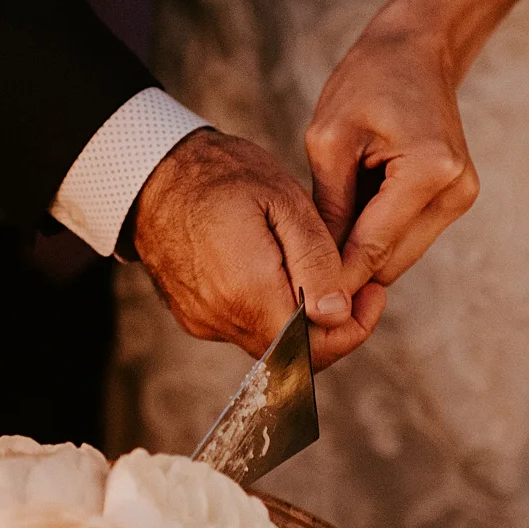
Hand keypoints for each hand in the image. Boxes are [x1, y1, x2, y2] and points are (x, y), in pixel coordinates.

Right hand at [132, 129, 386, 368]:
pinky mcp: (195, 317)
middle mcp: (222, 318)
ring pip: (273, 344)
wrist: (155, 173)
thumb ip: (315, 262)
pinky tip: (282, 274)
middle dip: (334, 327)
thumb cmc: (223, 176)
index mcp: (247, 292)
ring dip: (304, 321)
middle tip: (359, 287)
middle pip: (296, 354)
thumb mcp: (284, 203)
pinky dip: (273, 313)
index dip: (354, 330)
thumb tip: (338, 314)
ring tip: (320, 274)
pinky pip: (246, 329)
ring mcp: (205, 321)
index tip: (372, 294)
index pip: (314, 348)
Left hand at [305, 0, 479, 289]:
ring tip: (318, 242)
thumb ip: (329, 208)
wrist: (415, 48)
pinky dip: (376, 237)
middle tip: (295, 286)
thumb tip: (319, 270)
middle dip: (346, 273)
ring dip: (361, 254)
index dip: (334, 280)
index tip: (296, 308)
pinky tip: (347, 220)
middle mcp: (455, 190)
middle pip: (391, 262)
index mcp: (429, 171)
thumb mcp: (329, 140)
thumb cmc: (366, 82)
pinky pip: (407, 236)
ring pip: (400, 256)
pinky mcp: (456, 197)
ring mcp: (461, 196)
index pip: (373, 247)